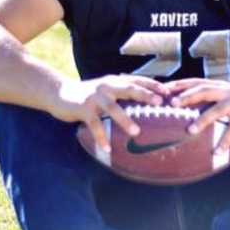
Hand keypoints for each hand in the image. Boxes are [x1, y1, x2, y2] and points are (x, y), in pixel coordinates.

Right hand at [52, 74, 168, 151]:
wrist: (59, 93)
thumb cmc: (89, 95)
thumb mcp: (108, 90)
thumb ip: (124, 93)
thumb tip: (148, 101)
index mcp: (115, 81)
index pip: (138, 80)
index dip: (153, 85)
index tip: (170, 92)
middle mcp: (107, 86)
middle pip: (129, 89)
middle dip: (145, 95)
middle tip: (160, 103)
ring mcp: (95, 97)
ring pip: (113, 108)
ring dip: (125, 120)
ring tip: (136, 132)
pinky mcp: (83, 109)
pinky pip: (94, 124)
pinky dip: (101, 137)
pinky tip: (108, 149)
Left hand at [164, 78, 229, 150]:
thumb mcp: (228, 97)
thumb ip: (212, 101)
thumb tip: (189, 112)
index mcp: (220, 86)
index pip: (196, 82)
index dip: (179, 85)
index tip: (162, 90)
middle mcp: (226, 91)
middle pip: (203, 90)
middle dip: (187, 96)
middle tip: (172, 104)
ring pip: (217, 109)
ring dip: (203, 119)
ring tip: (190, 130)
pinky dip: (225, 140)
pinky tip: (217, 151)